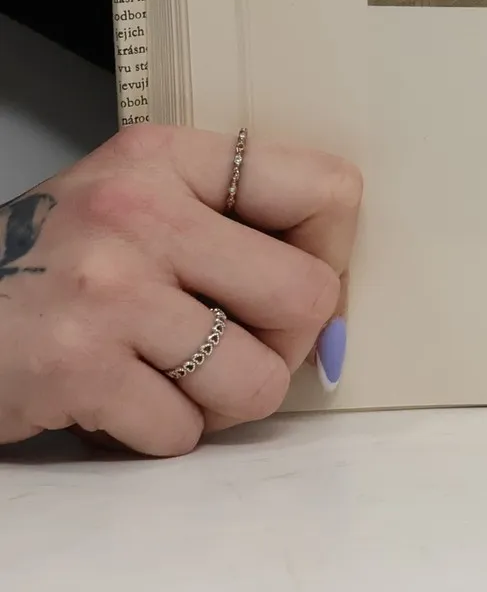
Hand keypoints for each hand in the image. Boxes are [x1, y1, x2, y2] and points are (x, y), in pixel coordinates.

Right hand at [0, 125, 360, 454]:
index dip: (332, 254)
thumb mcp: (133, 205)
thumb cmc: (46, 269)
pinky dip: (160, 434)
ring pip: (257, 378)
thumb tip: (335, 311)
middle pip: (308, 294)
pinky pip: (183, 430)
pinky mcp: (74, 367)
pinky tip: (118, 403)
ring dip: (223, 401)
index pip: (328, 188)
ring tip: (171, 379)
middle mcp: (139, 211)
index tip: (298, 285)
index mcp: (165, 157)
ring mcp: (107, 289)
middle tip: (239, 351)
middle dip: (287, 344)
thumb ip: (231, 228)